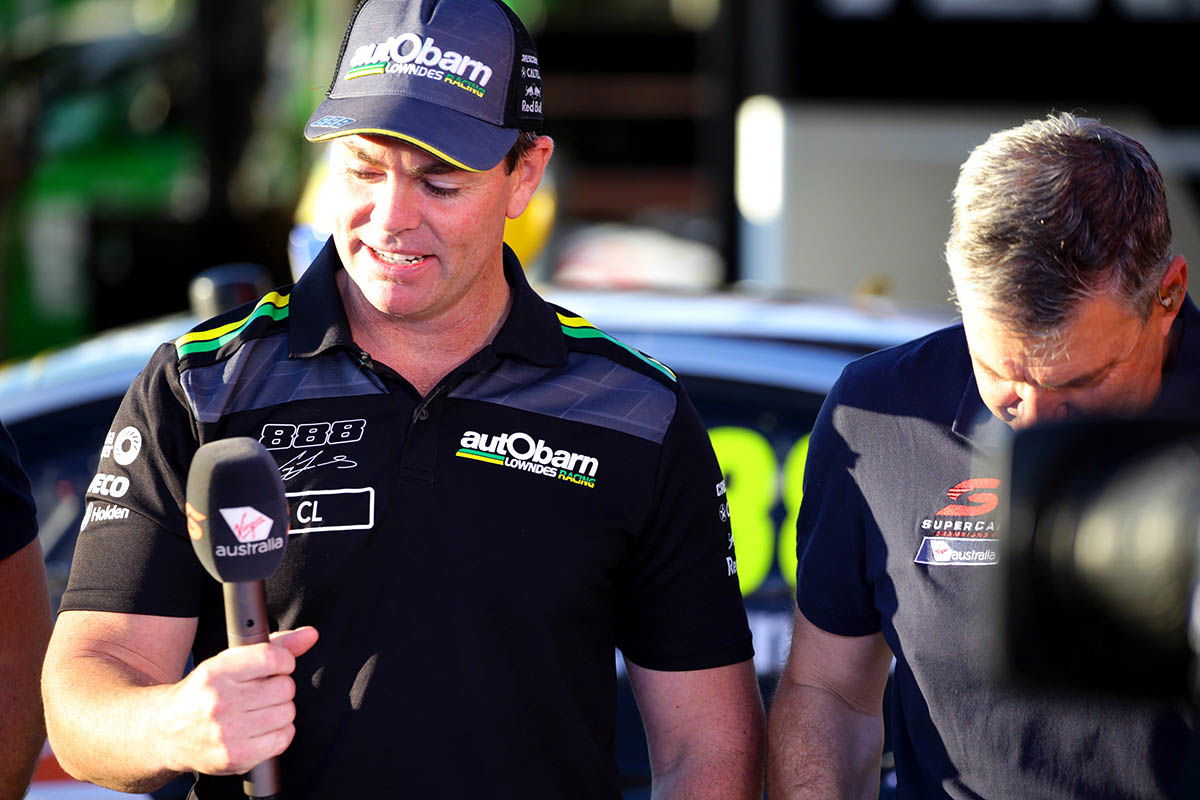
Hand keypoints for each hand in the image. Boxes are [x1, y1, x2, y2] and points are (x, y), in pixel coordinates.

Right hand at [158, 626, 318, 775]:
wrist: (166, 732)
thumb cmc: (204, 693)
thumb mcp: (229, 661)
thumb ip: (275, 645)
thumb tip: (310, 635)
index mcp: (217, 671)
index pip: (272, 658)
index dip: (283, 662)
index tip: (276, 667)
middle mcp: (220, 701)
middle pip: (284, 687)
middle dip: (279, 688)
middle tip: (261, 693)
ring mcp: (228, 732)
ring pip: (288, 712)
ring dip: (280, 711)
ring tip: (258, 712)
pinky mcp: (236, 757)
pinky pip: (283, 738)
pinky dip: (279, 734)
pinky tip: (260, 730)